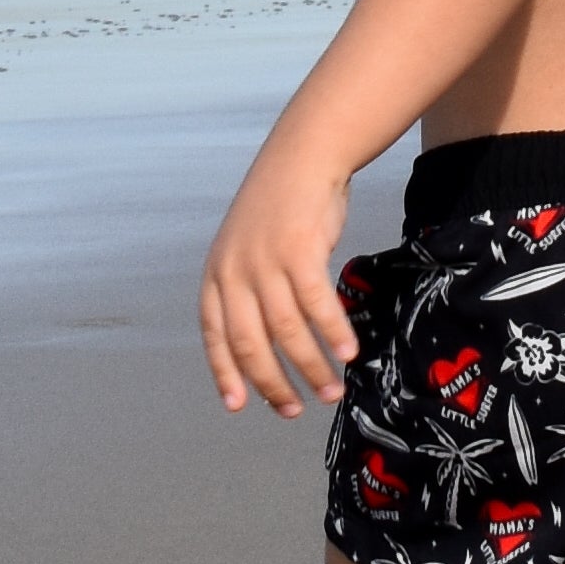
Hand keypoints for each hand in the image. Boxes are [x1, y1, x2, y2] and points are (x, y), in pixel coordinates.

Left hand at [199, 145, 358, 415]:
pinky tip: (348, 351)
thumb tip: (265, 340)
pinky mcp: (300, 252)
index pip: (216, 336)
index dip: (227, 374)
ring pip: (288, 331)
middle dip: (273, 384)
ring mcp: (266, 262)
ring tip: (330, 390)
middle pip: (251, 343)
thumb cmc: (281, 206)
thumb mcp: (247, 247)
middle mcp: (235, 272)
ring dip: (311, 366)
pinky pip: (318, 305)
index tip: (240, 405)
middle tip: (293, 409)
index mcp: (217, 274)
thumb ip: (248, 290)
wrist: (304, 154)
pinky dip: (334, 332)